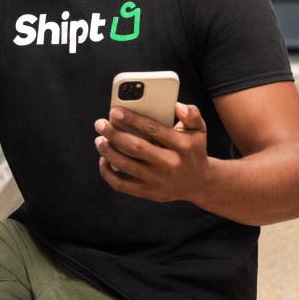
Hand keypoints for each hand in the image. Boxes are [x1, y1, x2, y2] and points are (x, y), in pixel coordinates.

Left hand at [94, 102, 210, 202]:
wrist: (198, 183)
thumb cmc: (193, 149)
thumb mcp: (199, 130)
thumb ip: (192, 113)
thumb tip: (176, 106)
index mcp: (182, 146)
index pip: (152, 129)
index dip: (131, 119)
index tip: (114, 111)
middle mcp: (170, 164)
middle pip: (135, 147)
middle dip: (113, 134)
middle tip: (100, 124)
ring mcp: (158, 181)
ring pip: (125, 165)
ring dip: (107, 151)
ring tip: (99, 139)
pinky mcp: (149, 193)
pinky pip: (121, 185)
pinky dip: (108, 172)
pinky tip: (104, 160)